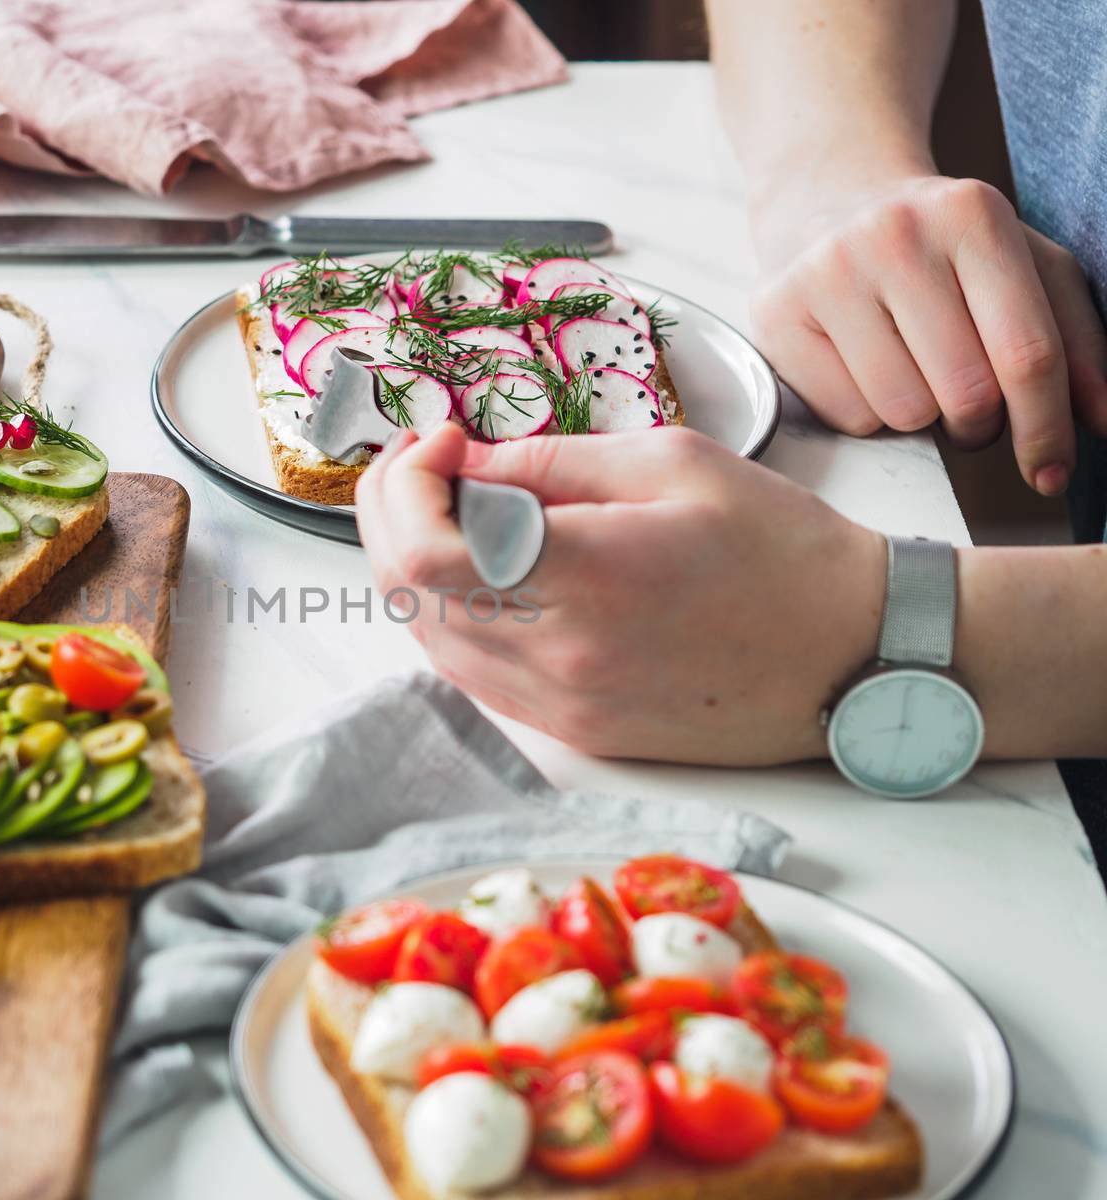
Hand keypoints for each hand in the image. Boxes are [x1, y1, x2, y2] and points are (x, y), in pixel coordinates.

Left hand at [355, 424, 884, 764]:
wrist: (856, 656)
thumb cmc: (782, 551)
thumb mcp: (674, 464)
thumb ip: (553, 462)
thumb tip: (465, 464)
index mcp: (590, 577)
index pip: (429, 547)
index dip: (406, 485)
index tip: (441, 442)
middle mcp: (562, 656)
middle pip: (408, 593)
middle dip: (390, 513)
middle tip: (422, 463)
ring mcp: (563, 707)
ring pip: (428, 638)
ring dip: (413, 565)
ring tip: (447, 507)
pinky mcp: (575, 732)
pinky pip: (472, 674)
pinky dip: (449, 614)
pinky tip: (476, 570)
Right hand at [748, 173, 1106, 494]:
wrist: (829, 198)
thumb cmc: (939, 246)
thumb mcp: (1021, 267)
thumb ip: (1073, 337)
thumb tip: (1100, 421)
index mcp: (972, 214)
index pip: (1027, 351)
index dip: (1045, 427)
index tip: (1050, 471)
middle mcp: (893, 235)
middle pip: (966, 392)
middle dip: (979, 423)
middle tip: (969, 406)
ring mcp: (826, 273)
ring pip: (902, 412)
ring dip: (919, 418)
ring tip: (913, 378)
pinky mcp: (776, 312)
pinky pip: (845, 415)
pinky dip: (866, 413)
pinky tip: (864, 371)